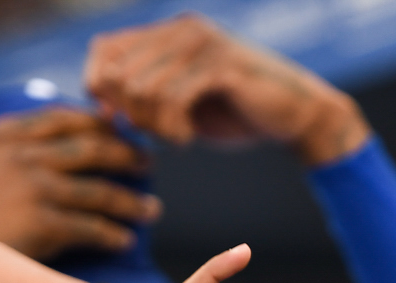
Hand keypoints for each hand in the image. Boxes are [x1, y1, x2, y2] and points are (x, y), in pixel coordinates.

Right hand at [0, 99, 159, 258]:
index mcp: (0, 137)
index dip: (95, 123)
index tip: (117, 128)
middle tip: (146, 164)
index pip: (61, 119)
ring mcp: (37, 189)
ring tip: (150, 210)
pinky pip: (93, 227)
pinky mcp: (46, 224)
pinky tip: (126, 241)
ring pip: (100, 190)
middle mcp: (24, 156)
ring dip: (131, 201)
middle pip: (92, 148)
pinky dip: (114, 233)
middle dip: (125, 155)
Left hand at [85, 14, 369, 166]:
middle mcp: (181, 30)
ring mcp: (202, 45)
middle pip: (119, 74)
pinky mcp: (220, 66)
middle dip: (129, 116)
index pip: (104, 49)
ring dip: (152, 127)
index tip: (121, 121)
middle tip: (154, 136)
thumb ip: (146, 96)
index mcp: (168, 32)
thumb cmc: (236, 111)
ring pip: (142, 89)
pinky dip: (172, 130)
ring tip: (174, 139)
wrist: (296, 115)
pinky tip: (186, 140)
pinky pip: (172, 99)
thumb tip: (101, 106)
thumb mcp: (182, 101)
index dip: (99, 88)